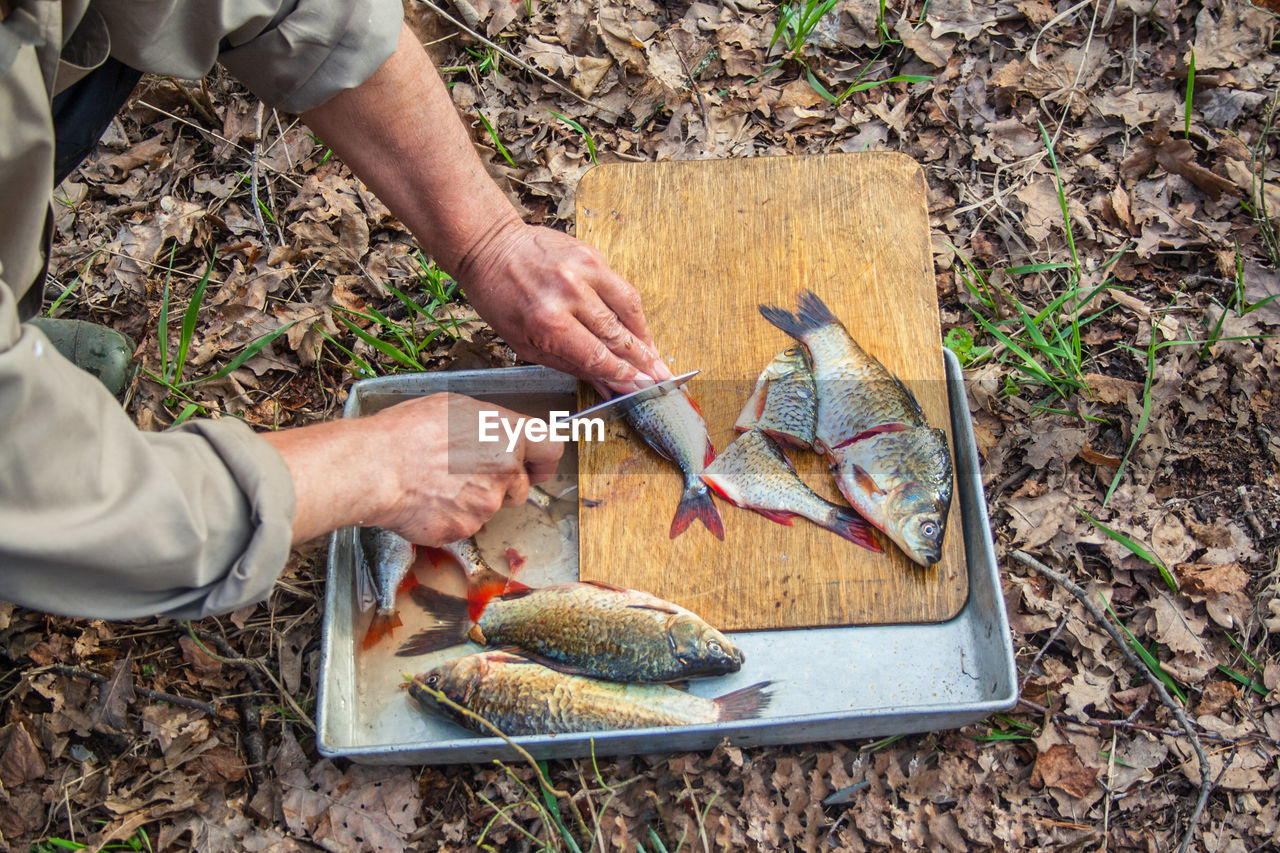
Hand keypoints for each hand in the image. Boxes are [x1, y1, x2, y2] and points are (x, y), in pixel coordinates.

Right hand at [262, 393, 561, 545]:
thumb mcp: (455, 407)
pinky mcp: (466, 530)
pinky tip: (428, 500)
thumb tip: (494, 435)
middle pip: (521, 485)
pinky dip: (451, 516)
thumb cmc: (408, 430)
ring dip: (475, 500)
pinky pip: (466, 524)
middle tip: (469, 473)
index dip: (542, 458)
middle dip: (503, 483)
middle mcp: (506, 472)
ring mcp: (488, 505)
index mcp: (509, 435)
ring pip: (492, 506)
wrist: (375, 467)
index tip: (534, 462)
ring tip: (440, 483)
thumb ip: (488, 426)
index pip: (551, 450)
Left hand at [457, 220, 673, 392]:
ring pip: (628, 308)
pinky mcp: (592, 254)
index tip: (638, 386)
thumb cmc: (501, 299)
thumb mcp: (525, 343)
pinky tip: (638, 327)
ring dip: (644, 336)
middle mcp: (569, 294)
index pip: (597, 356)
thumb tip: (606, 385)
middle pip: (617, 335)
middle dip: (641, 361)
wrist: (490, 247)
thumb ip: (570, 365)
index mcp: (548, 322)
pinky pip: (621, 287)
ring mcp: (583, 270)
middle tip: (659, 378)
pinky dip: (632, 310)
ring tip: (655, 356)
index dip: (622, 375)